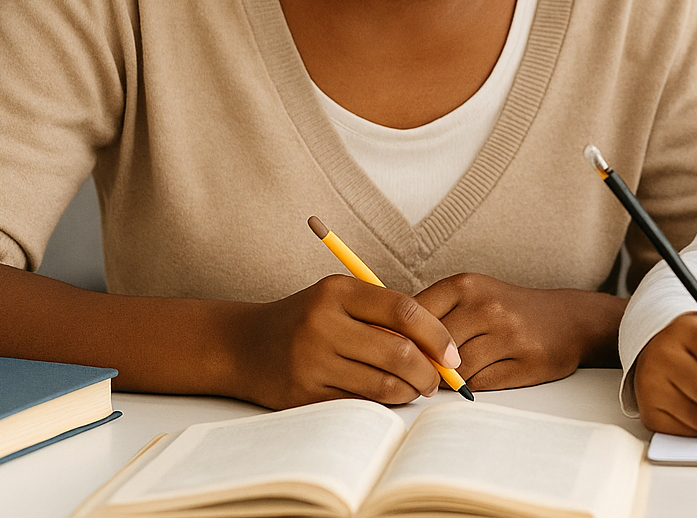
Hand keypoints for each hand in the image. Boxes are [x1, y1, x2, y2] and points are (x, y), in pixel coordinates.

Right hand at [231, 275, 461, 409]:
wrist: (243, 345)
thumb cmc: (308, 319)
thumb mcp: (341, 299)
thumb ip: (385, 315)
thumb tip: (441, 348)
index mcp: (338, 292)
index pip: (404, 311)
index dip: (437, 335)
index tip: (453, 354)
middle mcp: (322, 323)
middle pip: (398, 352)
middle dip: (428, 371)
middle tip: (438, 379)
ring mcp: (310, 361)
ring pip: (383, 384)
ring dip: (409, 391)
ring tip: (416, 388)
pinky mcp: (303, 394)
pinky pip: (359, 404)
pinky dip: (383, 404)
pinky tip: (388, 397)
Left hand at [414, 273, 625, 391]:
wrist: (567, 320)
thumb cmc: (507, 310)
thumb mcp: (469, 296)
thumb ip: (430, 314)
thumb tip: (382, 340)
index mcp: (466, 285)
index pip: (413, 318)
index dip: (400, 341)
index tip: (395, 353)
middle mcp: (487, 305)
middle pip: (432, 349)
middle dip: (424, 365)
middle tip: (424, 372)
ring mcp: (509, 335)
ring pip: (456, 371)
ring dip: (450, 379)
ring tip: (456, 373)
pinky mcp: (526, 362)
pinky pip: (480, 385)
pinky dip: (473, 386)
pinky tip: (482, 375)